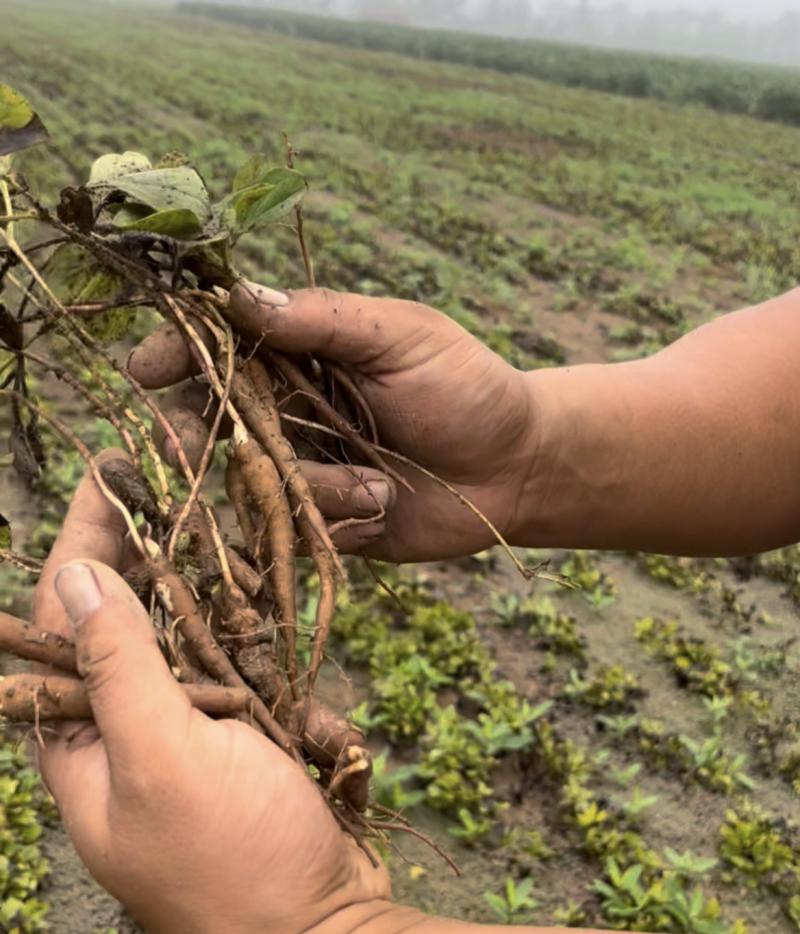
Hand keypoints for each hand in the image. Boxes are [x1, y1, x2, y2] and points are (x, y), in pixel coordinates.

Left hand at [32, 449, 390, 933]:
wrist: (321, 929)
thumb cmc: (229, 858)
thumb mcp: (162, 757)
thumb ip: (117, 664)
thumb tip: (74, 573)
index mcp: (79, 742)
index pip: (61, 618)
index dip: (80, 539)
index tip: (106, 470)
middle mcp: (124, 727)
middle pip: (120, 608)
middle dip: (137, 535)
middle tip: (162, 461)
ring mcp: (186, 725)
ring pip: (180, 620)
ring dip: (192, 560)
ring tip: (203, 489)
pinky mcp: (241, 727)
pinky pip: (234, 650)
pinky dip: (241, 606)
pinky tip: (250, 559)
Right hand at [128, 283, 538, 561]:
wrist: (516, 469)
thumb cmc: (465, 387)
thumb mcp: (401, 338)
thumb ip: (322, 319)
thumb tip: (236, 295)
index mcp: (299, 349)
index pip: (217, 344)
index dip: (176, 352)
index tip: (146, 367)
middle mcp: (284, 407)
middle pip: (208, 418)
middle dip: (205, 433)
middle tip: (216, 442)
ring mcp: (297, 467)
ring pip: (249, 482)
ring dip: (312, 486)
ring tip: (380, 482)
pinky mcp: (315, 521)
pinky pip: (287, 528)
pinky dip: (335, 519)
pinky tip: (383, 505)